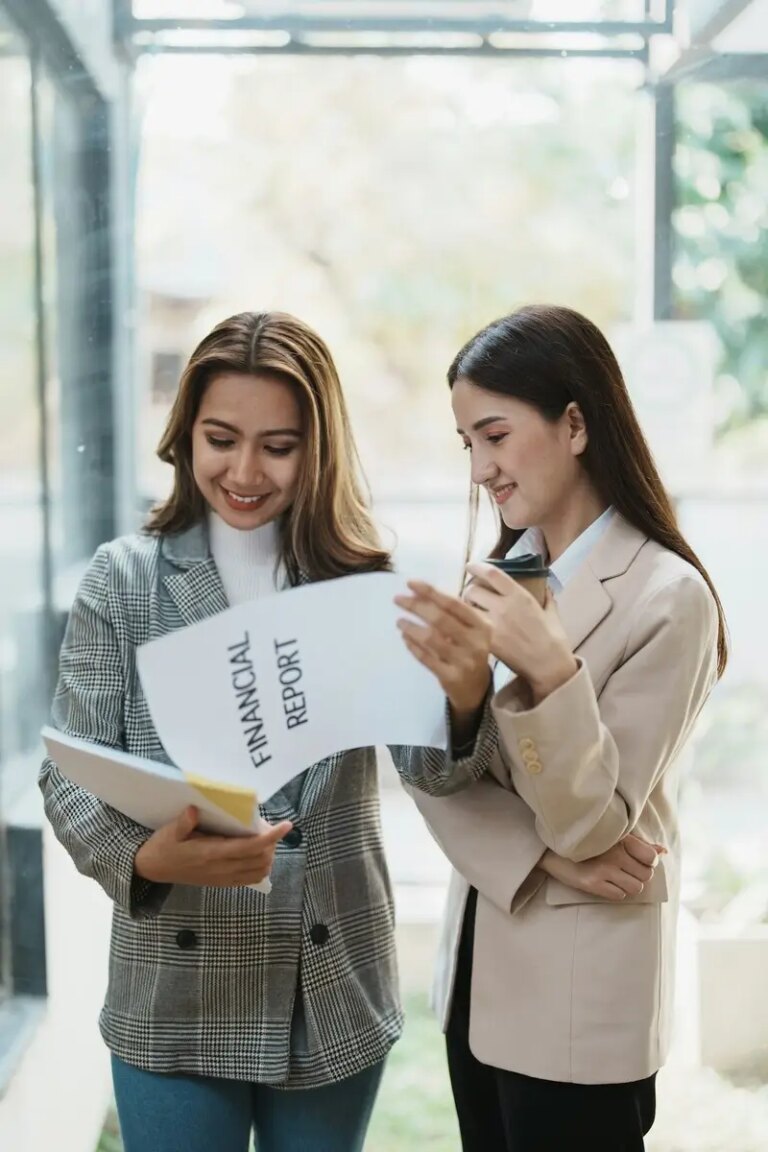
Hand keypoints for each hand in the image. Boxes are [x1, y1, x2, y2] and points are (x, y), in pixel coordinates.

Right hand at [133, 806, 292, 886]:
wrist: (152, 870)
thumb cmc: (163, 847)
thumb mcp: (169, 832)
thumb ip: (184, 823)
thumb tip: (194, 810)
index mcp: (210, 853)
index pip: (249, 847)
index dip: (271, 837)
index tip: (287, 826)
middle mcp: (221, 868)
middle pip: (260, 859)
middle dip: (272, 844)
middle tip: (270, 827)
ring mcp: (222, 878)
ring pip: (259, 871)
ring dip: (268, 855)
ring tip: (264, 839)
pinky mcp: (222, 883)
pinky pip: (249, 879)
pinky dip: (260, 866)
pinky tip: (256, 853)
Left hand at [395, 580, 491, 719]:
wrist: (476, 688)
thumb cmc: (469, 650)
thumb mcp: (469, 630)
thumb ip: (450, 613)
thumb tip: (417, 594)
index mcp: (482, 626)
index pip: (453, 604)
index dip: (431, 592)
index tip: (410, 583)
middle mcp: (476, 642)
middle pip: (440, 619)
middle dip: (416, 606)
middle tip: (398, 599)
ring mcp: (464, 661)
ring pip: (431, 639)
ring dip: (411, 627)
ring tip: (399, 621)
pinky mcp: (451, 677)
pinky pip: (426, 658)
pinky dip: (413, 646)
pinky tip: (405, 638)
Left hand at [464, 564, 577, 702]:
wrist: (548, 666)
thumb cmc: (554, 640)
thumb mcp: (552, 614)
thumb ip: (546, 599)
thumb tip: (546, 588)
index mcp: (519, 596)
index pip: (492, 574)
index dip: (477, 566)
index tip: (470, 566)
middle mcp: (504, 606)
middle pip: (473, 589)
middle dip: (469, 590)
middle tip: (471, 595)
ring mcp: (493, 624)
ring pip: (466, 608)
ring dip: (464, 607)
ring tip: (468, 611)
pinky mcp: (487, 641)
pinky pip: (468, 627)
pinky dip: (466, 625)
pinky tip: (468, 628)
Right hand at [539, 834, 666, 900]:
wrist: (554, 849)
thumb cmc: (588, 841)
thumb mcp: (613, 836)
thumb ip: (639, 844)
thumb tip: (663, 851)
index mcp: (620, 838)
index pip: (650, 857)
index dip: (649, 863)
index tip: (639, 861)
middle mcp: (614, 853)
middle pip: (646, 875)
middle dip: (639, 875)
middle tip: (625, 870)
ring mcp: (603, 869)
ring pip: (635, 887)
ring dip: (628, 885)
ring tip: (616, 877)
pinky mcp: (592, 883)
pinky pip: (619, 895)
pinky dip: (615, 892)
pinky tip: (605, 882)